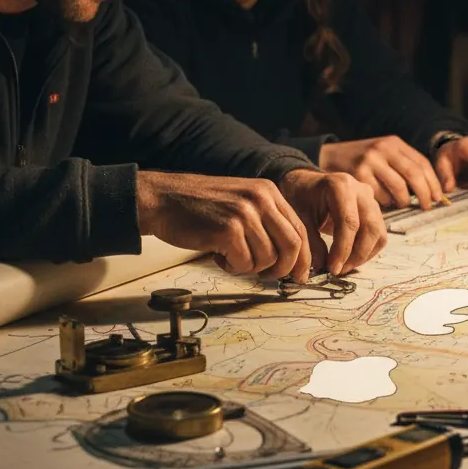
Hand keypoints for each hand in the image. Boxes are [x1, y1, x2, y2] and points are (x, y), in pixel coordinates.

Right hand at [136, 171, 311, 281]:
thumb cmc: (201, 207)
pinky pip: (244, 263)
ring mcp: (244, 214)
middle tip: (268, 276)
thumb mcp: (243, 202)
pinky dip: (232, 267)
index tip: (301, 275)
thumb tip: (292, 259)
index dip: (304, 258)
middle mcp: (261, 199)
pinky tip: (218, 255)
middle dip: (283, 269)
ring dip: (249, 267)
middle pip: (292, 246)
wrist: (163, 199)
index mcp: (268, 192)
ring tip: (230, 256)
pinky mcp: (227, 230)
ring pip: (267, 259)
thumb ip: (267, 222)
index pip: (300, 230)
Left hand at [279, 169, 387, 275]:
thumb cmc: (301, 197)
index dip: (343, 249)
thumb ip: (310, 242)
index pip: (349, 222)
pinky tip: (351, 258)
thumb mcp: (299, 217)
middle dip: (357, 255)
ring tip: (344, 266)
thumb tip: (321, 267)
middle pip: (371, 228)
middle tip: (339, 270)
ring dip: (363, 255)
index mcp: (341, 186)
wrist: (307, 184)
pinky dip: (368, 250)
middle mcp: (361, 190)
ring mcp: (370, 199)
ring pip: (379, 233)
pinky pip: (379, 235)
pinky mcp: (374, 210)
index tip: (333, 268)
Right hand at [318, 136, 443, 210]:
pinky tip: (384, 202)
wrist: (330, 157)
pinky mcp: (357, 174)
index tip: (439, 197)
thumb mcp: (384, 154)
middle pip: (414, 174)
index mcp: (394, 143)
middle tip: (428, 207)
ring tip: (402, 204)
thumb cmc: (363, 161)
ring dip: (404, 201)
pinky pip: (380, 195)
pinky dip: (386, 202)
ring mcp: (370, 161)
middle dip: (425, 194)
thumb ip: (403, 166)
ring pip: (398, 187)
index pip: (422, 162)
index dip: (433, 182)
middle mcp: (383, 148)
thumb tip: (431, 191)